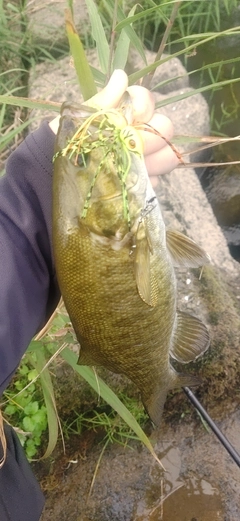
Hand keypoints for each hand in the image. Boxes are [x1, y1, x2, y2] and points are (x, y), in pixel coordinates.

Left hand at [49, 70, 178, 186]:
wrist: (55, 172)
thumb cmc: (68, 140)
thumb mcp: (82, 119)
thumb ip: (103, 101)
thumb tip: (121, 75)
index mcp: (125, 113)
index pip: (147, 101)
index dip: (142, 106)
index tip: (128, 117)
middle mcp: (139, 134)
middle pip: (165, 128)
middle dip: (151, 136)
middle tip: (130, 146)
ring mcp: (143, 160)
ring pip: (168, 156)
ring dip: (156, 159)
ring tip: (133, 165)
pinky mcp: (140, 183)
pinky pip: (156, 181)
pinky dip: (146, 180)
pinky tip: (128, 181)